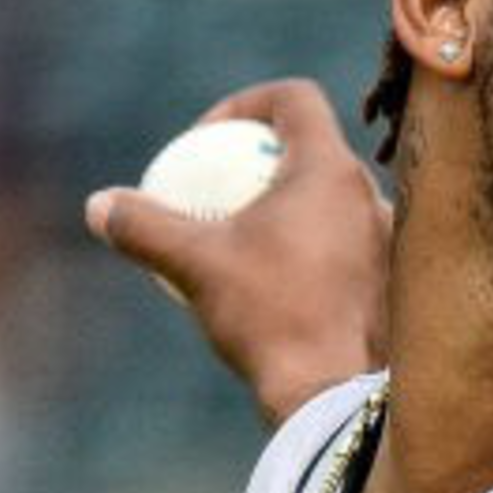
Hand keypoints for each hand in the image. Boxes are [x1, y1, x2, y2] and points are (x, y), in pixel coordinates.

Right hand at [85, 79, 391, 424]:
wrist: (337, 395)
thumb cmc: (271, 318)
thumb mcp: (195, 265)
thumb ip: (144, 226)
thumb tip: (99, 206)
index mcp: (331, 169)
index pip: (295, 97)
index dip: (246, 104)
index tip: (207, 143)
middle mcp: (373, 195)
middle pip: (312, 150)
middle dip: (260, 162)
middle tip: (218, 195)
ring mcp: (390, 240)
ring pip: (332, 204)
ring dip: (286, 212)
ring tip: (242, 247)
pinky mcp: (394, 283)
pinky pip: (348, 247)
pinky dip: (309, 252)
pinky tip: (275, 290)